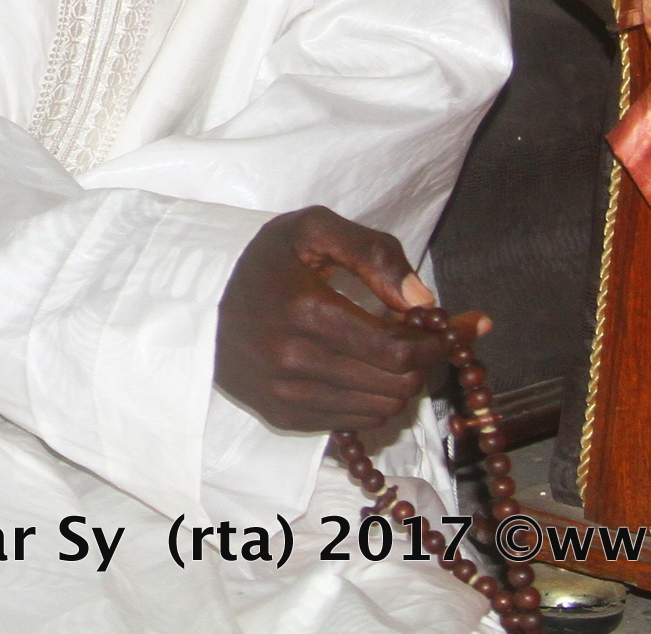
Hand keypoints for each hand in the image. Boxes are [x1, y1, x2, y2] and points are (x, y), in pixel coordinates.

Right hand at [213, 207, 486, 432]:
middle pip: (396, 383)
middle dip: (422, 360)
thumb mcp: (313, 228)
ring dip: (401, 382)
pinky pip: (356, 422)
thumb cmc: (266, 260)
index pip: (397, 349)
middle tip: (420, 336)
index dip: (436, 342)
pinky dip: (374, 399)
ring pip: (381, 407)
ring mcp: (288, 395)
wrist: (200, 301)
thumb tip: (423, 302)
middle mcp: (295, 361)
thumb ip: (374, 252)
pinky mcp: (284, 417)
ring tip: (390, 351)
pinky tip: (364, 370)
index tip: (451, 327)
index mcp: (306, 311)